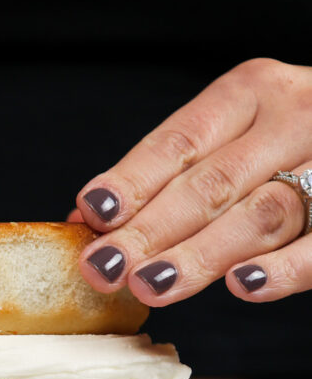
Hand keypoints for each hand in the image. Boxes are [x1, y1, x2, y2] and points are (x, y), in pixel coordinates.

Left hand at [75, 58, 311, 305]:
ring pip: (261, 214)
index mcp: (252, 92)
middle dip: (151, 230)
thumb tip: (87, 219)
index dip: (133, 180)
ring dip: (201, 254)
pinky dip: (283, 268)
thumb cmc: (288, 143)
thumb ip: (173, 174)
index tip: (92, 215)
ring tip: (150, 284)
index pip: (180, 142)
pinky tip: (241, 286)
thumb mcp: (235, 136)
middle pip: (211, 183)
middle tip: (105, 268)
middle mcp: (295, 116)